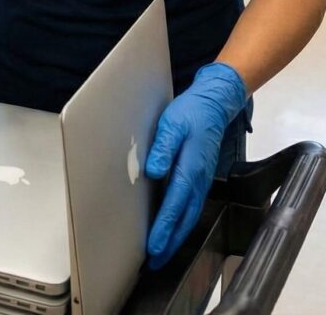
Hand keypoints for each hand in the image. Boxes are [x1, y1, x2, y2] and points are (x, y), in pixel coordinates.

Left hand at [145, 62, 247, 267]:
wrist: (214, 105)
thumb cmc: (189, 114)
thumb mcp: (171, 124)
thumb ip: (162, 148)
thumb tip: (153, 172)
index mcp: (190, 169)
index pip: (175, 205)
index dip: (164, 228)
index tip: (153, 246)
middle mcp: (199, 180)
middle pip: (184, 219)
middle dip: (170, 242)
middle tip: (155, 261)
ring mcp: (202, 181)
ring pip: (190, 216)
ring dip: (176, 236)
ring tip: (162, 253)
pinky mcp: (200, 178)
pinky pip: (192, 207)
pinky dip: (182, 223)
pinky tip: (173, 230)